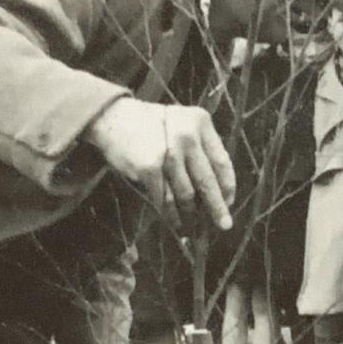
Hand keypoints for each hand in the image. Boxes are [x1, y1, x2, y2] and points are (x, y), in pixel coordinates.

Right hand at [86, 97, 235, 232]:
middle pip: (207, 180)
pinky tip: (175, 222)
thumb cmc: (151, 124)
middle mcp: (187, 136)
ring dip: (190, 213)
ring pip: (186, 193)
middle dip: (217, 207)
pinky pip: (164, 198)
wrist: (113, 117)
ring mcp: (168, 153)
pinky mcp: (149, 168)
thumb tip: (216, 187)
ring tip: (193, 225)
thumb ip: (200, 146)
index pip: (222, 160)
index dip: (227, 186)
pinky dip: (171, 214)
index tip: (229, 202)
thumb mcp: (182, 122)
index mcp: (200, 122)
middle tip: (224, 224)